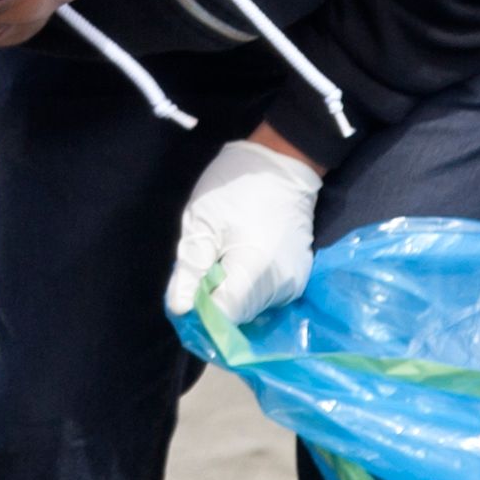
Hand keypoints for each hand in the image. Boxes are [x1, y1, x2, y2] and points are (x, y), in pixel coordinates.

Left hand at [164, 134, 322, 323]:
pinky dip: (246, 288)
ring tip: (218, 264)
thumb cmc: (236, 188)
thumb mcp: (202, 222)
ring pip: (253, 309)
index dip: (200, 314)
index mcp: (256, 270)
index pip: (224, 316)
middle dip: (213, 305)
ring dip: (230, 296)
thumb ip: (191, 269)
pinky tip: (235, 266)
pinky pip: (266, 296)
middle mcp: (281, 285)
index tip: (185, 300)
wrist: (282, 164)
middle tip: (197, 277)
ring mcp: (294, 282)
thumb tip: (181, 309)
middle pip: (239, 316)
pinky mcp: (299, 276)